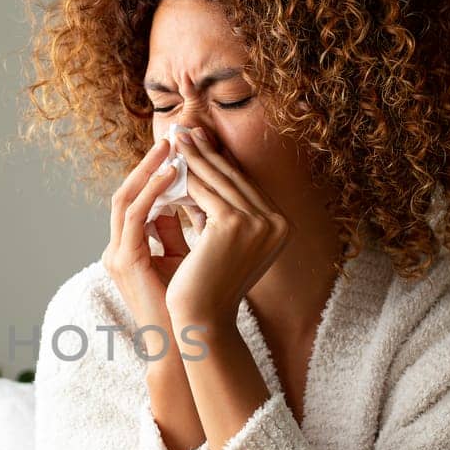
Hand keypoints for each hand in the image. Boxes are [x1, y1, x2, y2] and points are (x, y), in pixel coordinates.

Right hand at [101, 134, 192, 348]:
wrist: (185, 342)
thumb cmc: (189, 304)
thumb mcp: (185, 256)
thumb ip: (180, 228)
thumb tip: (191, 195)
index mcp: (129, 248)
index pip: (139, 199)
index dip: (157, 173)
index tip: (183, 151)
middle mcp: (117, 249)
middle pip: (127, 192)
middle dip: (150, 163)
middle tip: (175, 137)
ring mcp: (117, 255)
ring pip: (125, 198)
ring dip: (149, 170)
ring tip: (173, 147)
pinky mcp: (125, 261)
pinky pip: (134, 215)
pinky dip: (153, 191)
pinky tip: (174, 174)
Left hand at [162, 125, 291, 325]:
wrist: (203, 319)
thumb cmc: (208, 285)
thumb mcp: (221, 242)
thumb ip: (219, 212)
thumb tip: (201, 177)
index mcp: (281, 227)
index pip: (244, 186)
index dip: (220, 163)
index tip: (200, 142)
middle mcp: (277, 223)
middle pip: (233, 179)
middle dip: (206, 153)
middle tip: (185, 130)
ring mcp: (259, 223)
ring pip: (218, 181)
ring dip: (193, 157)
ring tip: (175, 139)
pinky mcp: (234, 224)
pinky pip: (203, 192)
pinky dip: (185, 176)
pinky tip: (169, 163)